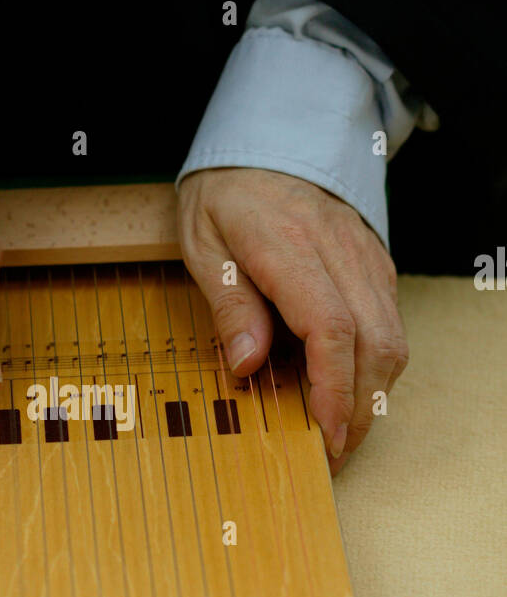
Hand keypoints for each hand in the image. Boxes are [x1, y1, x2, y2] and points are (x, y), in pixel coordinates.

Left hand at [177, 167, 407, 473]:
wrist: (270, 141)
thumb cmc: (229, 193)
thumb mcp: (203, 242)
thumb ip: (229, 304)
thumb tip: (246, 365)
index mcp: (290, 247)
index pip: (331, 328)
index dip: (333, 389)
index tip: (322, 433)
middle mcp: (341, 254)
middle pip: (375, 343)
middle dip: (358, 409)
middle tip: (331, 455)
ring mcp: (365, 260)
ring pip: (392, 339)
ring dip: (371, 395)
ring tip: (339, 434)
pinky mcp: (376, 266)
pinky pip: (390, 325)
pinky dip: (375, 367)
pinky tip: (348, 392)